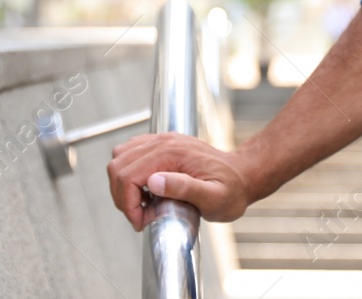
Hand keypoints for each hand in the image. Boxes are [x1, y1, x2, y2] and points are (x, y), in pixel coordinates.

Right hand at [107, 132, 255, 230]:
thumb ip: (185, 188)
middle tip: (140, 216)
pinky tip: (145, 190)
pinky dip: (129, 174)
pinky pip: (131, 154)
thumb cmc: (232, 190)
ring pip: (120, 158)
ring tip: (142, 204)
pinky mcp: (163, 146)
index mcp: (173, 153)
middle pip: (118, 166)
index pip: (128, 175)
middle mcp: (164, 142)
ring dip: (123, 185)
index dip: (127, 203)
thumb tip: (153, 182)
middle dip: (122, 196)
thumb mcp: (214, 197)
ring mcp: (162, 141)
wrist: (243, 175)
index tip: (141, 221)